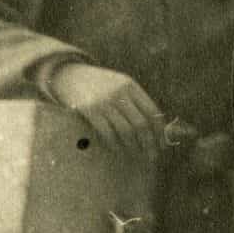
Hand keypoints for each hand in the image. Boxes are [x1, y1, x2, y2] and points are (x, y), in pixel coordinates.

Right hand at [48, 63, 165, 151]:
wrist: (70, 76)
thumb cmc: (100, 86)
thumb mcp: (119, 85)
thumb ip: (135, 102)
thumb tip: (157, 128)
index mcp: (130, 85)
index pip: (151, 111)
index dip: (159, 131)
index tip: (162, 144)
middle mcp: (119, 92)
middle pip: (141, 123)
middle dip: (149, 143)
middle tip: (152, 156)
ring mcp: (104, 101)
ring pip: (126, 130)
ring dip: (133, 146)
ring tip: (136, 154)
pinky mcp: (90, 110)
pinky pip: (108, 133)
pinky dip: (115, 144)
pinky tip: (118, 149)